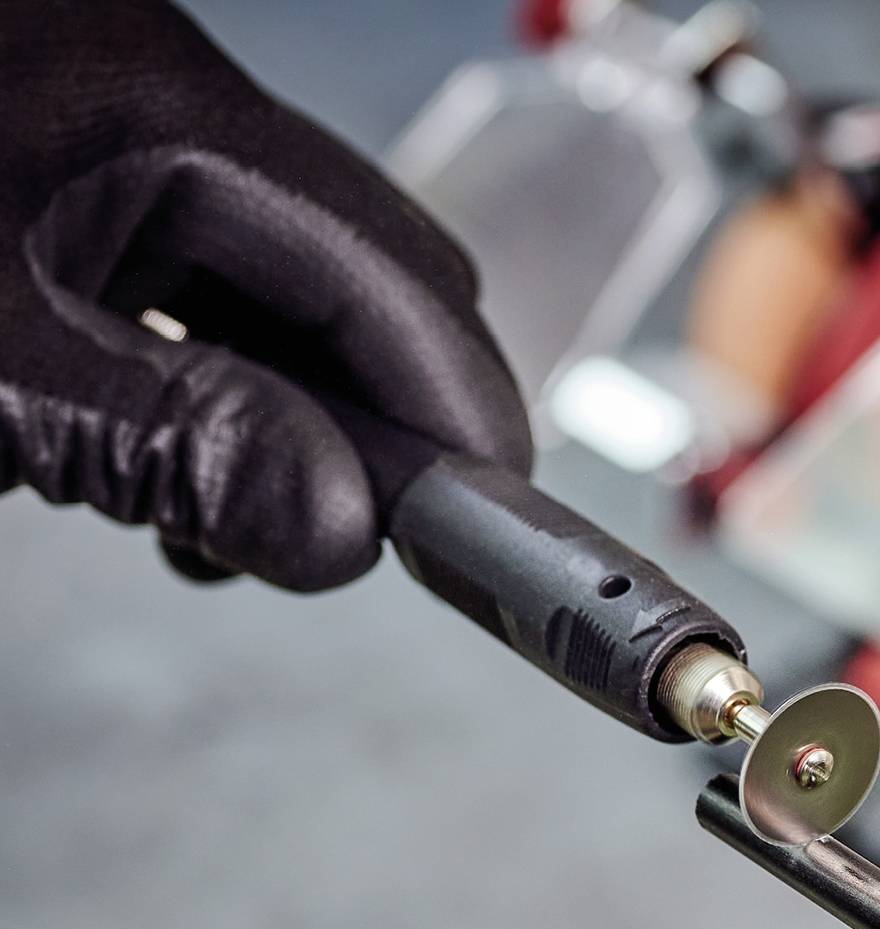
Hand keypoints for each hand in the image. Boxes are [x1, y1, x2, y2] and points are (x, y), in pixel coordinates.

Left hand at [0, 0, 530, 590]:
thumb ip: (171, 439)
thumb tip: (342, 532)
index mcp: (166, 110)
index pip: (395, 274)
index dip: (461, 411)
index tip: (487, 536)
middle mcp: (166, 109)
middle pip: (367, 276)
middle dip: (389, 419)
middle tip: (363, 546)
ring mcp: (119, 144)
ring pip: (286, 293)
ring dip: (305, 417)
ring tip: (242, 531)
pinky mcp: (69, 188)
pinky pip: (200, 293)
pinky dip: (219, 390)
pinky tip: (169, 471)